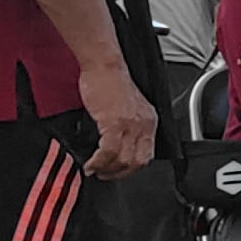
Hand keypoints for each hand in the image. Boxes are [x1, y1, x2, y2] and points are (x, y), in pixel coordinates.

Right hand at [79, 63, 156, 179]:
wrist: (104, 65)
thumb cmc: (110, 81)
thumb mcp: (127, 106)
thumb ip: (127, 126)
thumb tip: (117, 145)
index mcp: (149, 121)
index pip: (147, 154)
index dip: (132, 168)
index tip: (119, 171)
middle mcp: (144, 124)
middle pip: (137, 162)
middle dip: (120, 174)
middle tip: (105, 175)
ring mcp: (131, 125)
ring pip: (123, 160)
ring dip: (107, 170)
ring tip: (95, 170)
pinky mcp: (115, 123)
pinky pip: (109, 152)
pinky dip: (99, 162)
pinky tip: (90, 163)